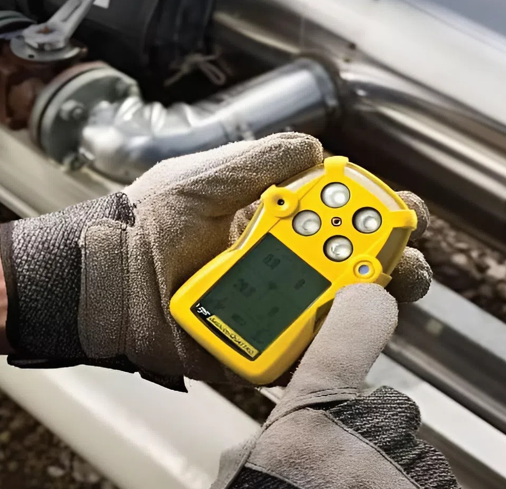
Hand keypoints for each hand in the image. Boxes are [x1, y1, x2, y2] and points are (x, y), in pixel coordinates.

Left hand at [0, 133, 431, 386]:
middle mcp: (281, 265)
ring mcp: (271, 309)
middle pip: (355, 266)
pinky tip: (344, 329)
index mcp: (273, 220)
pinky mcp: (256, 350)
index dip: (377, 213)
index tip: (401, 211)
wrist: (103, 277)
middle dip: (392, 261)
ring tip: (380, 288)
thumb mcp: (203, 178)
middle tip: (401, 256)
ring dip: (372, 302)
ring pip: (341, 312)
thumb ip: (259, 162)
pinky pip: (304, 355)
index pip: (342, 217)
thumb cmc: (145, 222)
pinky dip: (331, 347)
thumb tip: (315, 150)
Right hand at [210, 283, 459, 488]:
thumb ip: (265, 437)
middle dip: (367, 430)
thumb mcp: (243, 472)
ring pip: (409, 453)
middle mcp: (366, 438)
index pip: (349, 332)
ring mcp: (405, 474)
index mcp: (309, 420)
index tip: (368, 294)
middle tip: (336, 467)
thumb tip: (273, 432)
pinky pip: (426, 484)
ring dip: (387, 471)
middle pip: (386, 406)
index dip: (361, 306)